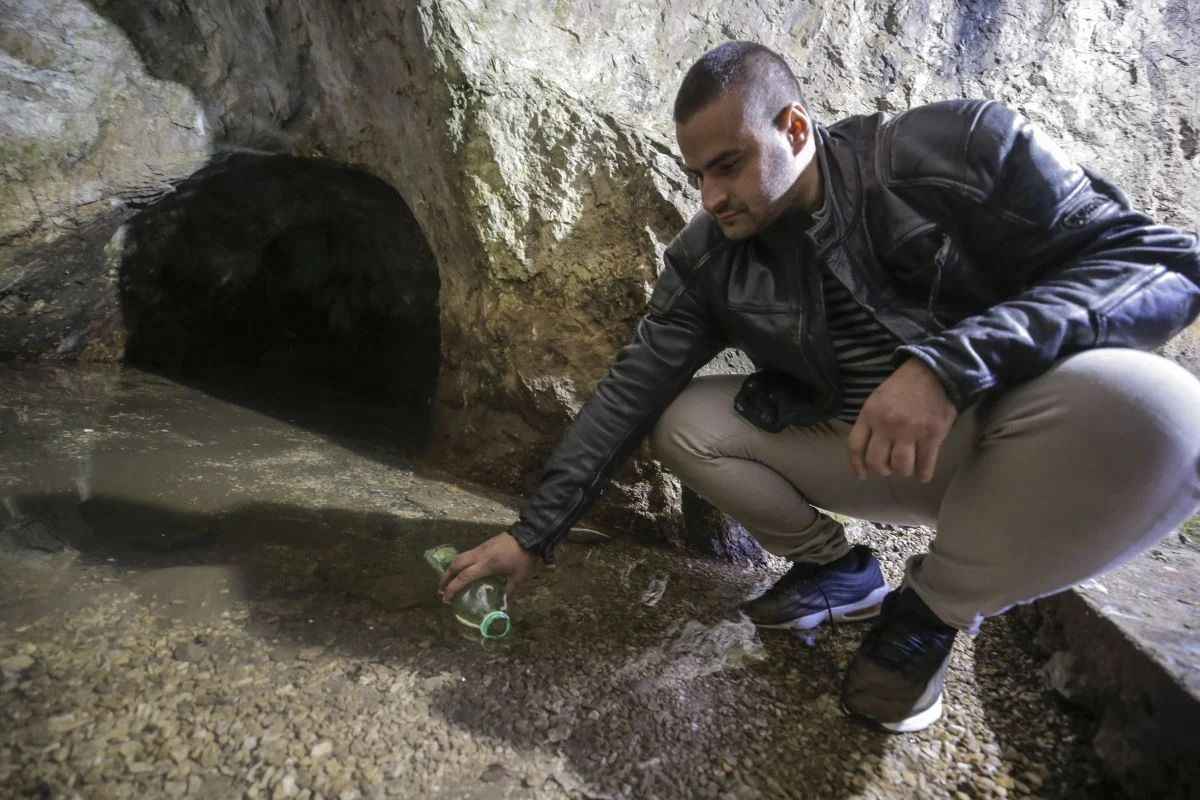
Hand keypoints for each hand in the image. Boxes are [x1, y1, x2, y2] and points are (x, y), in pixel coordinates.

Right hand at [437, 532, 536, 601]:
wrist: (529, 535)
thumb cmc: (523, 558)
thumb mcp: (519, 578)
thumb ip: (509, 591)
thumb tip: (504, 605)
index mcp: (487, 564)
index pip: (464, 577)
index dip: (453, 588)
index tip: (446, 598)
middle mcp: (479, 555)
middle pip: (455, 565)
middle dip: (446, 578)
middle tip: (441, 590)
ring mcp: (480, 548)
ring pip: (459, 557)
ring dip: (451, 569)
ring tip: (448, 581)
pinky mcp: (483, 544)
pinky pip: (467, 554)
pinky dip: (460, 563)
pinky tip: (462, 570)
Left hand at [847, 358, 956, 482]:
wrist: (934, 371)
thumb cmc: (904, 385)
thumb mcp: (878, 398)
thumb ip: (871, 421)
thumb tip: (869, 448)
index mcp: (870, 414)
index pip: (855, 446)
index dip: (857, 465)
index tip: (861, 474)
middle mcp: (887, 425)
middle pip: (876, 461)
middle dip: (881, 470)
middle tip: (888, 468)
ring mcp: (910, 431)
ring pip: (900, 466)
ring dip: (902, 471)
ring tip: (906, 467)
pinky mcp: (932, 435)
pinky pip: (925, 464)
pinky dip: (923, 474)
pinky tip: (923, 474)